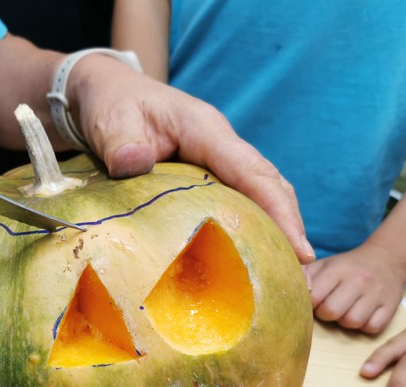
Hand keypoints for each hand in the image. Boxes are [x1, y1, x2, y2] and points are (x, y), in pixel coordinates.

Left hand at [69, 54, 314, 263]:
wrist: (104, 93)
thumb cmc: (110, 103)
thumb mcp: (110, 118)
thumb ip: (121, 141)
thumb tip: (133, 163)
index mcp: (204, 129)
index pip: (252, 171)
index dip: (279, 210)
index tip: (300, 249)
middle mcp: (218, 145)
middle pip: (268, 185)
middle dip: (288, 226)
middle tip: (301, 274)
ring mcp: (213, 161)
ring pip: (256, 194)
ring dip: (273, 229)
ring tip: (285, 273)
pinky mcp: (203, 176)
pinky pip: (235, 200)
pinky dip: (248, 226)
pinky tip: (248, 257)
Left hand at [305, 242, 405, 333]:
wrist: (387, 258)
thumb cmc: (347, 266)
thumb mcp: (324, 264)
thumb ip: (303, 275)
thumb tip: (285, 290)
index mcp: (338, 269)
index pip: (314, 297)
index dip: (309, 304)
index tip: (312, 301)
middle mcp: (359, 280)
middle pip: (331, 312)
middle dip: (325, 314)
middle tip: (328, 307)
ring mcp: (377, 293)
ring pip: (352, 322)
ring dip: (344, 321)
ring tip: (344, 311)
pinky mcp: (391, 305)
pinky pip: (372, 328)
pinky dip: (364, 326)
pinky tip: (361, 315)